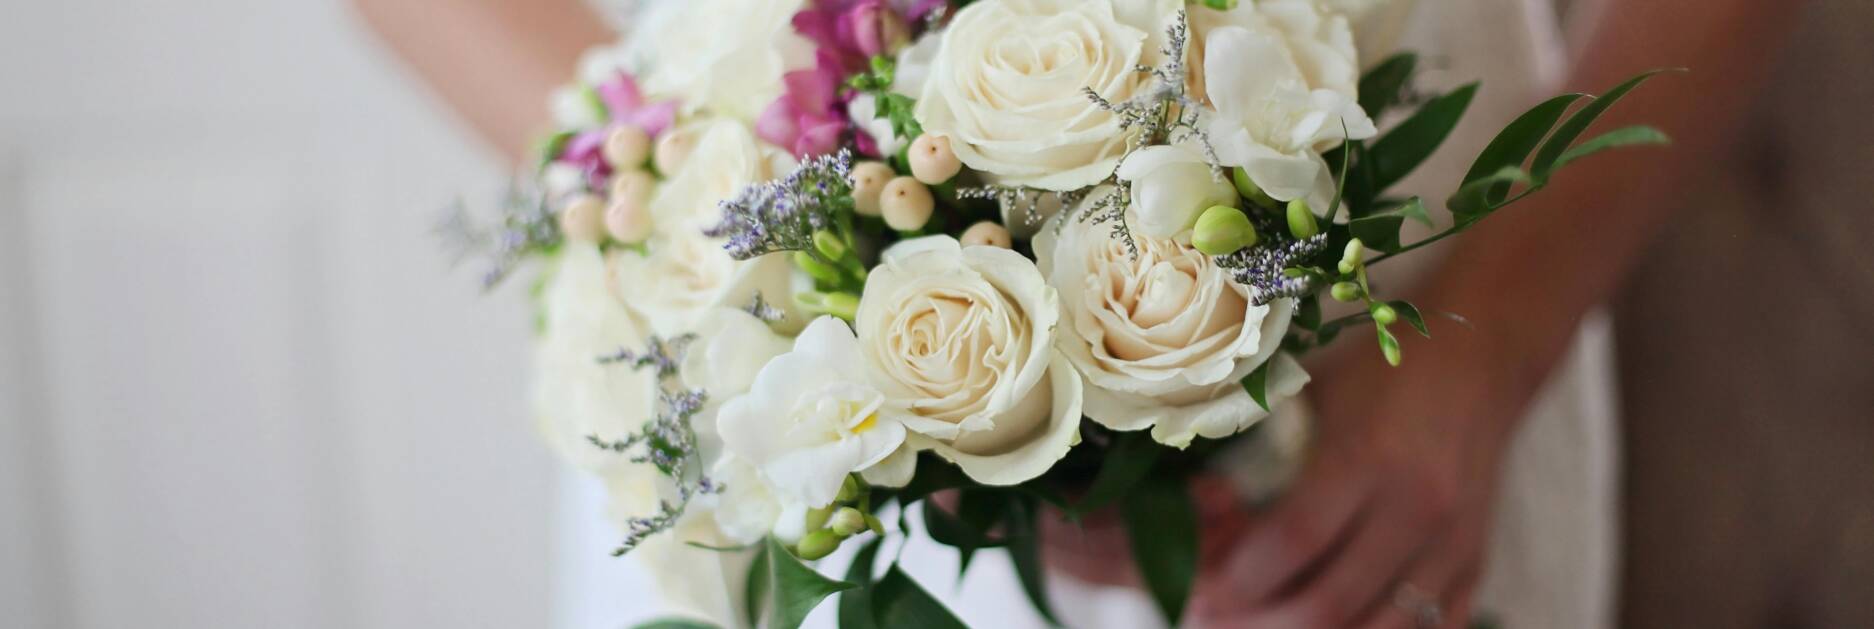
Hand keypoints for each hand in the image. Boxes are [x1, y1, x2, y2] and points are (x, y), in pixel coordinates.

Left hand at [1190, 330, 1522, 628]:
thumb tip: (1202, 510)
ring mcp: (1452, 542)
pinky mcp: (1475, 563)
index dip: (1240, 577)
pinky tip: (1338, 623)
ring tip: (1274, 620)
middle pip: (1331, 600)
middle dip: (1264, 619)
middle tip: (1222, 616)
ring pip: (1380, 628)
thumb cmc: (1380, 374)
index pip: (1293, 541)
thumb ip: (1261, 454)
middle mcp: (1416, 506)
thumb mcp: (1313, 395)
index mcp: (1366, 456)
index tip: (1203, 590)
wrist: (1478, 359)